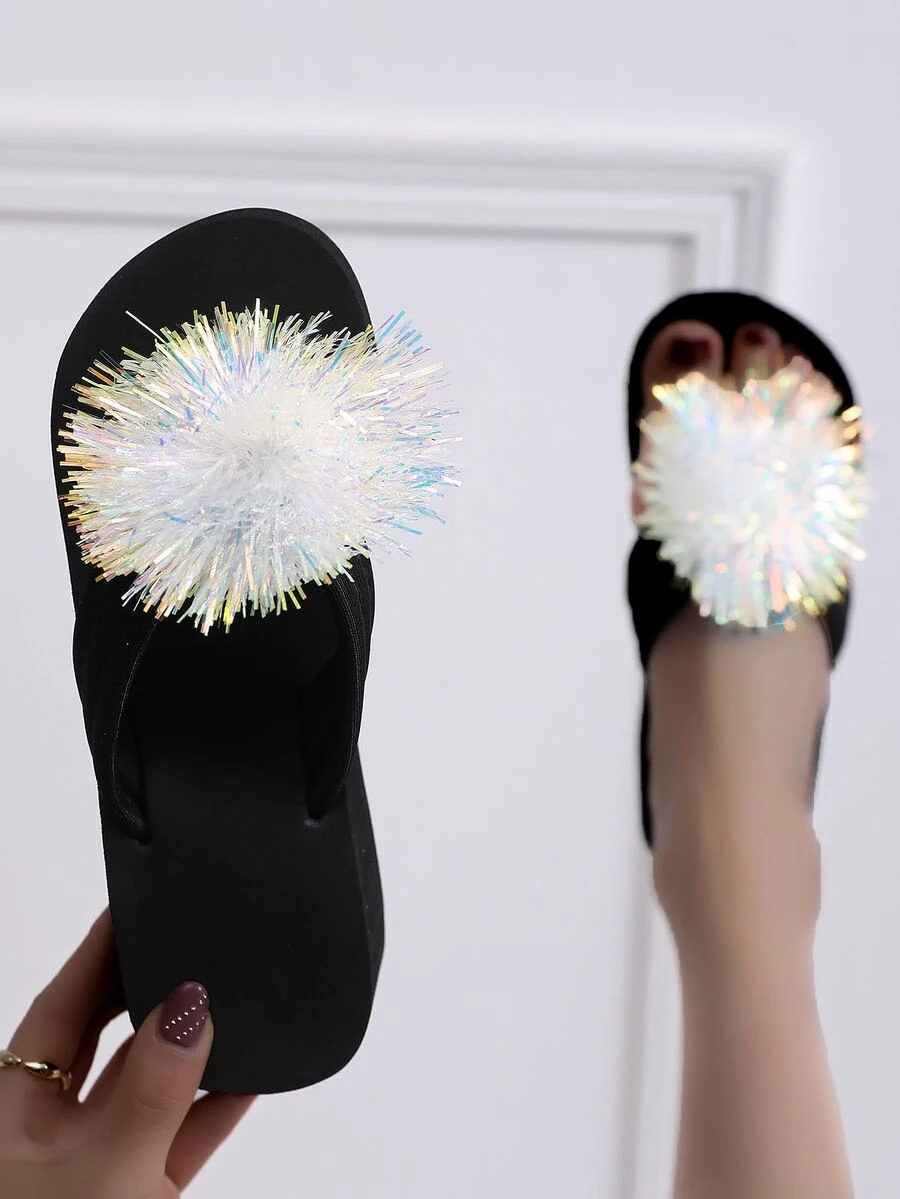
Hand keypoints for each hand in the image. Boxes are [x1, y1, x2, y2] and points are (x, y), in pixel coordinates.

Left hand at [0, 912, 253, 1196]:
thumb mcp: (109, 1166)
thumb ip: (153, 1088)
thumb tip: (189, 1004)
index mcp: (17, 1110)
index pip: (59, 1008)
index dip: (94, 953)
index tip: (132, 903)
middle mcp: (55, 1128)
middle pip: (103, 1035)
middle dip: (144, 986)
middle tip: (187, 937)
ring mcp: (99, 1159)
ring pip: (149, 1083)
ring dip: (191, 1047)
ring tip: (230, 998)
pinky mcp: (141, 1191)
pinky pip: (184, 1133)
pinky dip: (217, 1103)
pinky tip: (252, 1075)